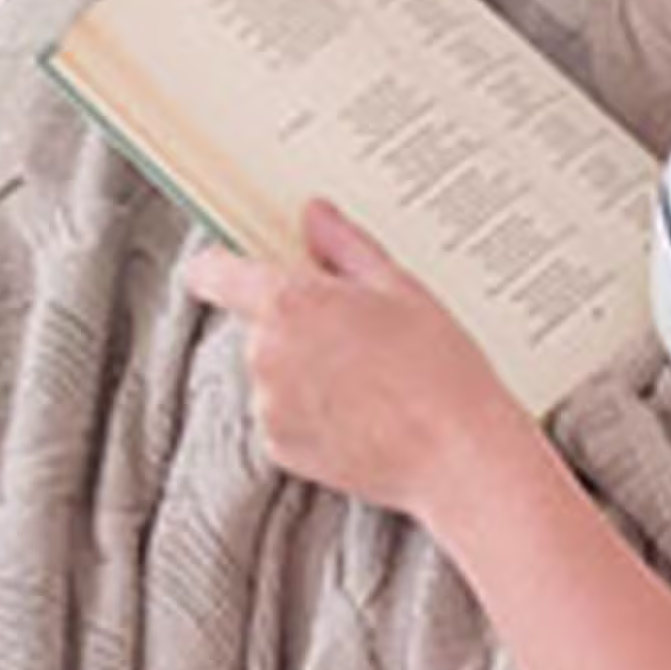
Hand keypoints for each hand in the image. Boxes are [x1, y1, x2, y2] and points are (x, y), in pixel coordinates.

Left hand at [181, 198, 528, 527]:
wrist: (457, 454)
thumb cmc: (436, 368)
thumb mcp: (398, 287)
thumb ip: (344, 245)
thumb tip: (314, 216)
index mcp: (287, 302)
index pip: (213, 272)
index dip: (218, 266)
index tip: (228, 267)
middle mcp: (264, 353)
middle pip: (257, 325)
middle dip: (294, 325)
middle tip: (355, 335)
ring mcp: (267, 404)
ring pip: (272, 372)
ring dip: (303, 371)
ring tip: (368, 382)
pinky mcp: (278, 446)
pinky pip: (283, 416)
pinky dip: (310, 413)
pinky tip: (361, 415)